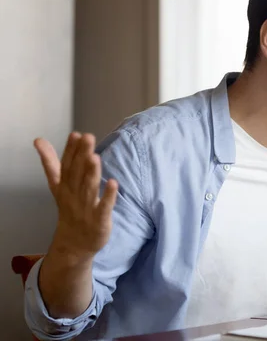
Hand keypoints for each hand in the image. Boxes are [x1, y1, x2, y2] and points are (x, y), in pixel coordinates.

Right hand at [34, 132, 117, 260]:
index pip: (66, 166)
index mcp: (64, 186)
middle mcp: (73, 195)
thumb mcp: (58, 185)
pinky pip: (104, 207)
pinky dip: (108, 196)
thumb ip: (50, 162)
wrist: (74, 243)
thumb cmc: (70, 208)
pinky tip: (114, 183)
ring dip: (91, 172)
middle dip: (81, 156)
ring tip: (95, 156)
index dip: (70, 150)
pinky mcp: (99, 220)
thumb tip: (38, 140)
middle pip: (77, 174)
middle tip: (87, 138)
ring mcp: (86, 208)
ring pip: (88, 188)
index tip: (76, 134)